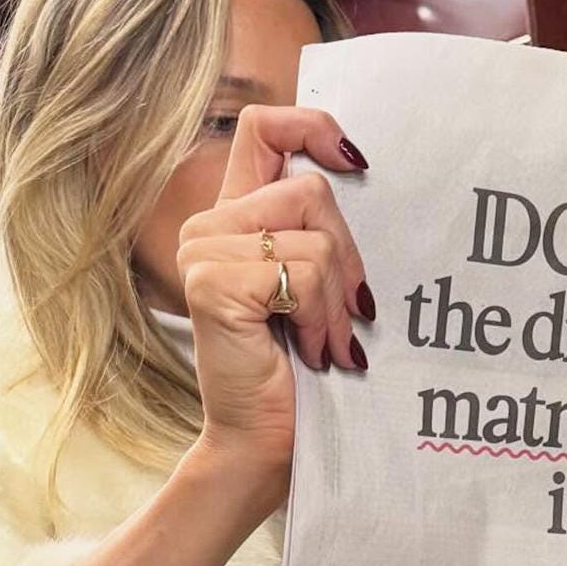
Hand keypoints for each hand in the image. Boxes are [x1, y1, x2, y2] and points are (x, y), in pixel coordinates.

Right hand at [177, 105, 370, 470]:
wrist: (266, 440)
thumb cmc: (297, 364)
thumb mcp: (315, 284)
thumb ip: (320, 231)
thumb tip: (363, 175)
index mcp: (235, 215)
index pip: (264, 127)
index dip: (313, 126)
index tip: (355, 162)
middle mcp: (210, 225)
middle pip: (311, 190)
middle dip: (348, 258)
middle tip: (347, 314)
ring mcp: (203, 251)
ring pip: (313, 236)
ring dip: (336, 300)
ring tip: (325, 342)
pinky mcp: (212, 283)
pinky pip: (301, 274)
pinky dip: (320, 318)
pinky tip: (309, 350)